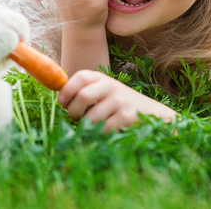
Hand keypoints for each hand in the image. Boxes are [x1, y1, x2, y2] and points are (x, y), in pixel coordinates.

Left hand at [58, 70, 176, 132]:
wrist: (150, 112)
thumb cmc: (117, 103)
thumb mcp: (102, 91)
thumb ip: (84, 91)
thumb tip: (60, 99)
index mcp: (102, 78)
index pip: (80, 77)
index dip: (67, 89)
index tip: (62, 102)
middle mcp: (111, 86)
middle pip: (83, 96)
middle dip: (73, 112)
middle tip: (75, 118)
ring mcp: (120, 101)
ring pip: (91, 117)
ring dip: (86, 126)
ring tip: (91, 125)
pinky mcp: (127, 117)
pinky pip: (103, 129)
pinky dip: (99, 133)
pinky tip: (104, 130)